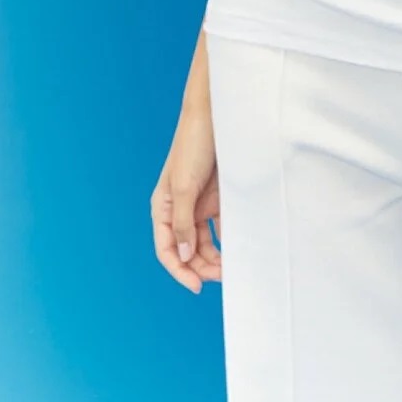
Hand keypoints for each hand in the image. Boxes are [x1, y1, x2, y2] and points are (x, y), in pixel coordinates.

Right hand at [150, 100, 221, 294]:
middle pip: (187, 250)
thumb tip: (184, 257)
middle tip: (223, 276)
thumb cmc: (193, 145)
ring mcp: (199, 203)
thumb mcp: (184, 186)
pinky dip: (227, 239)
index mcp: (163, 207)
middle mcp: (179, 209)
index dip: (179, 270)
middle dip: (202, 266)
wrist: (216, 115)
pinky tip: (238, 247)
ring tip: (232, 266)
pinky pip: (221, 226)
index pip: (166, 249)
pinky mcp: (217, 196)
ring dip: (215, 256)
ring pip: (205, 242)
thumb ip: (183, 223)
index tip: (196, 286)